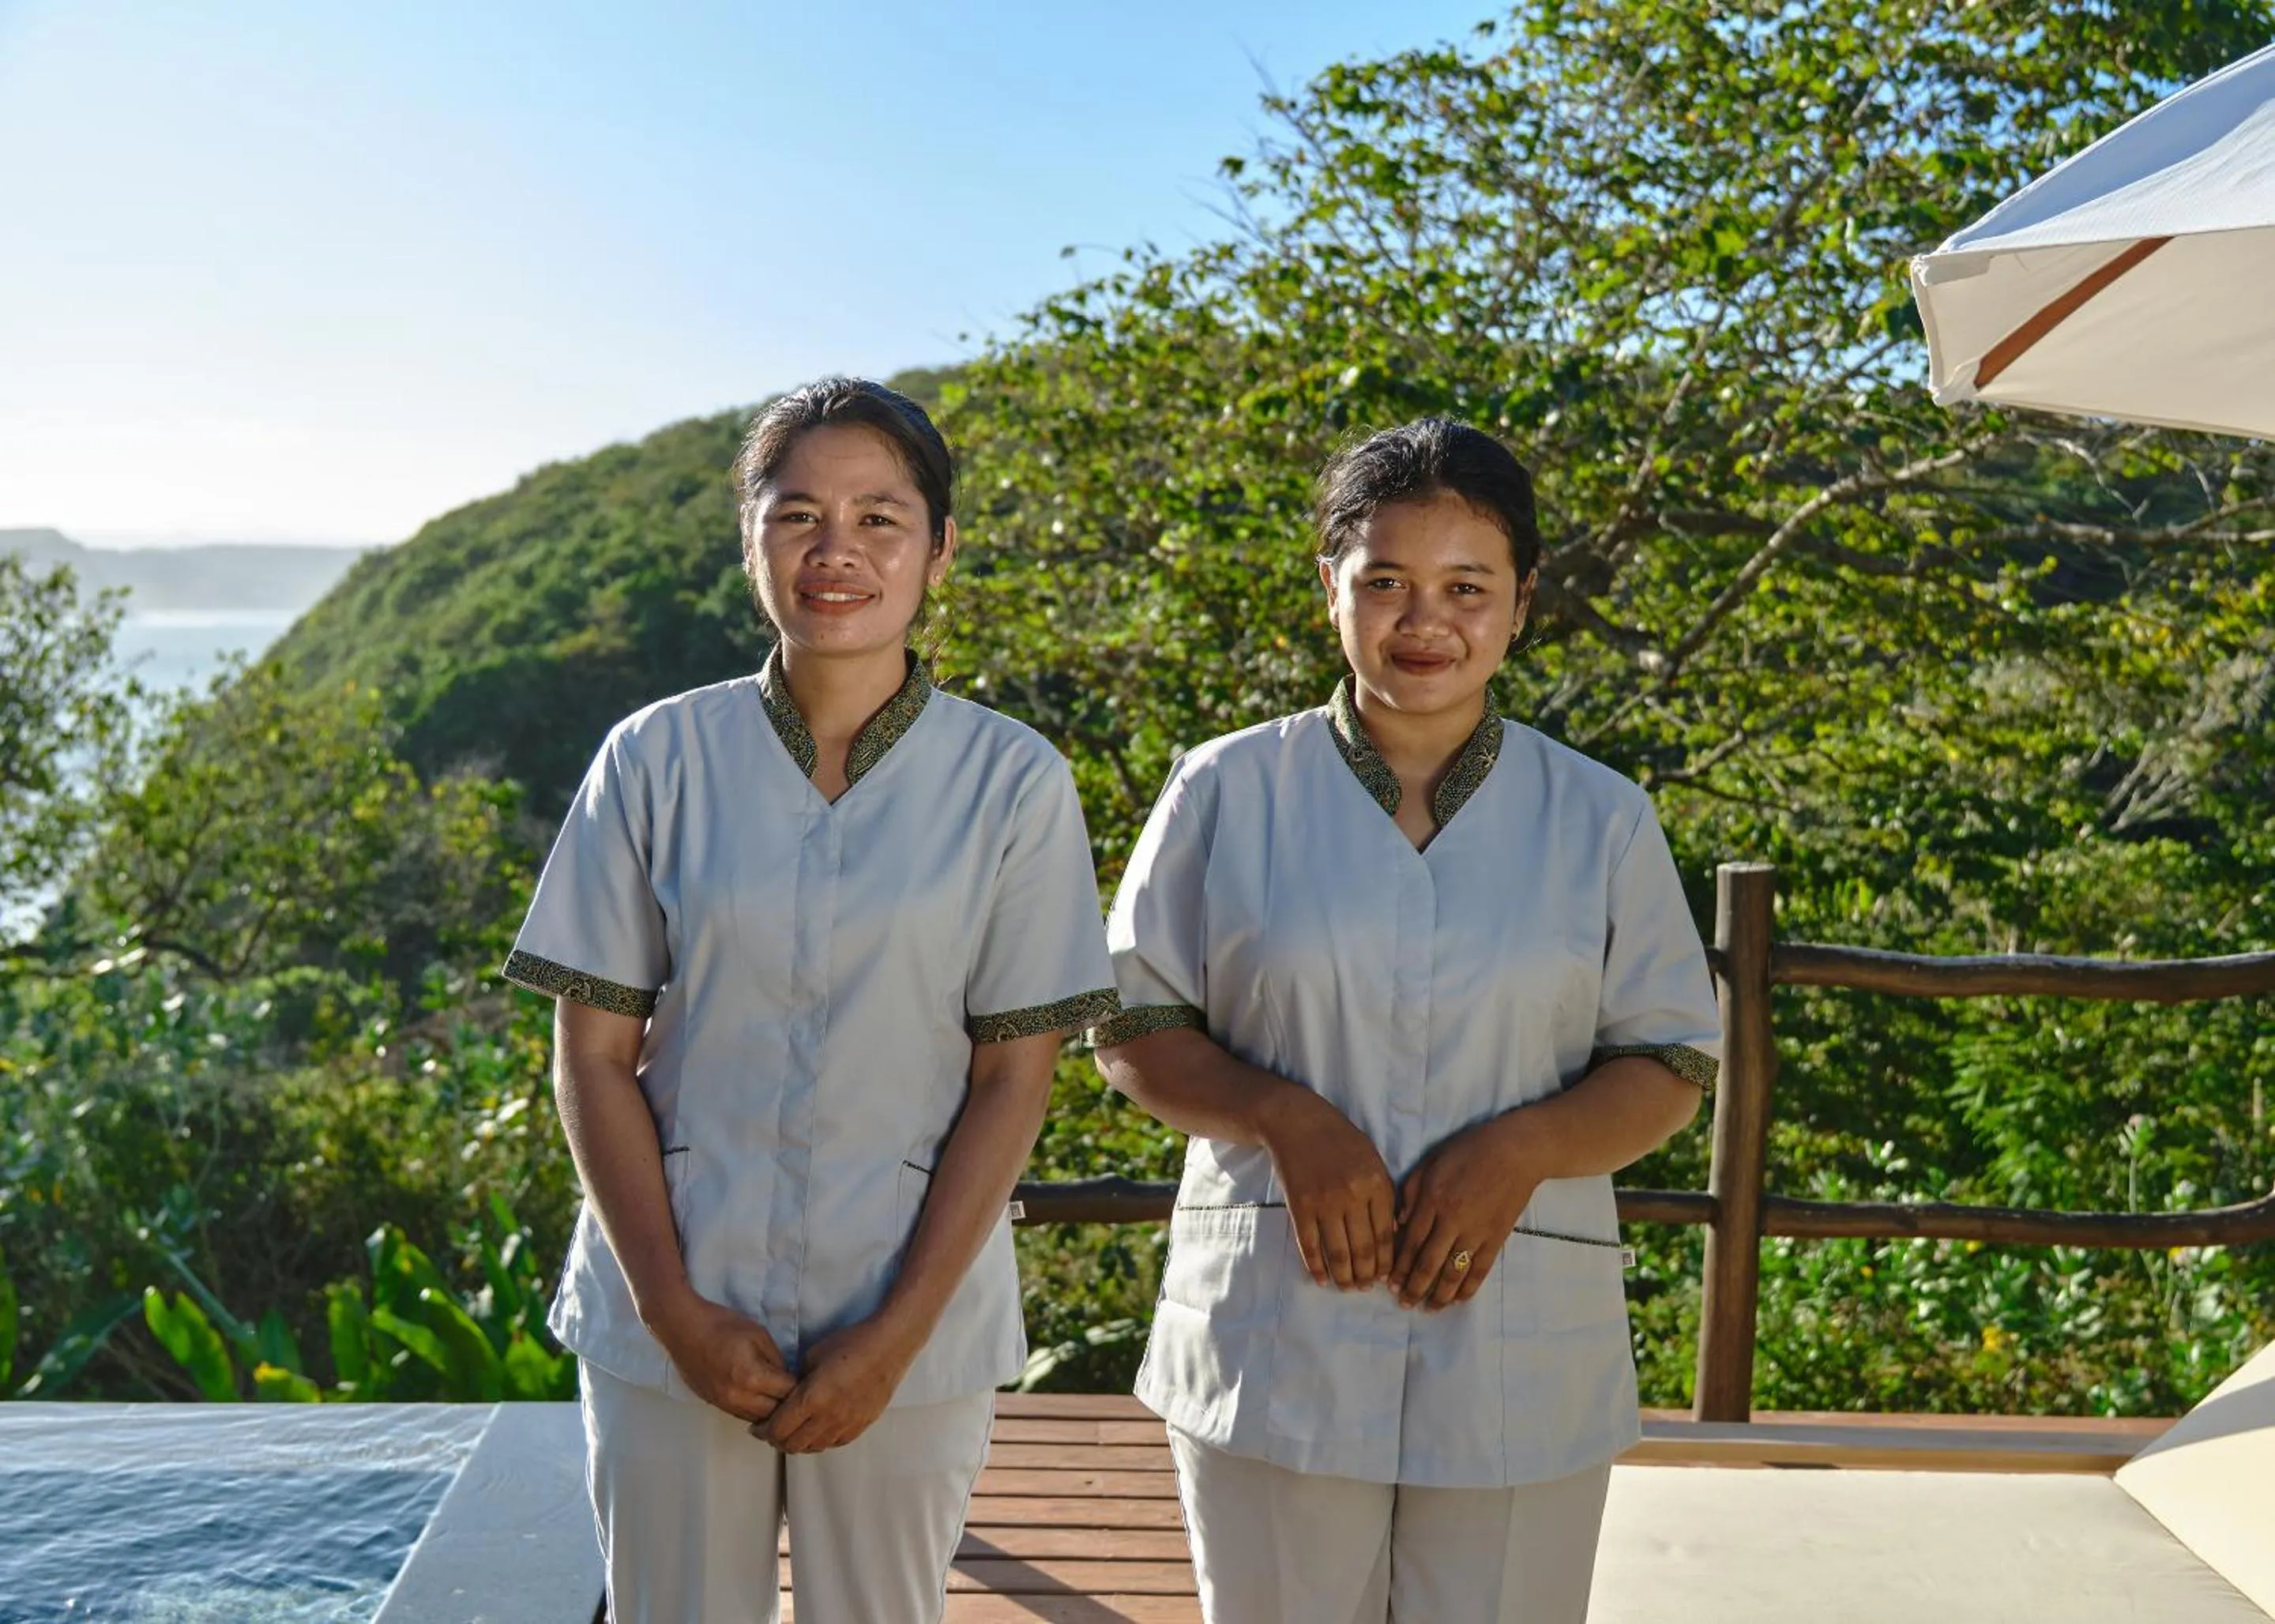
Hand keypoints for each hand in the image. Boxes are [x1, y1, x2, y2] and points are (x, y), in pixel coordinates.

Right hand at [646, 1287, 796, 1423]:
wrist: (683, 1329)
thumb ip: (777, 1359)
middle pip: (774, 1414)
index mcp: (752, 1377)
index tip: (808, 1381)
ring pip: (757, 1419)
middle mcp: (738, 1398)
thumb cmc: (722, 1325)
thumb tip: (787, 1377)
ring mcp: (724, 1404)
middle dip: (788, 1404)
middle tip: (798, 1392)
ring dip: (771, 1412)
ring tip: (780, 1397)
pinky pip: (741, 1415)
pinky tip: (761, 1398)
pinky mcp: (714, 1404)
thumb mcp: (759, 1334)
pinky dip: (754, 1410)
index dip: (801, 1388)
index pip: (787, 1393)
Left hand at [758, 1312, 925, 1453]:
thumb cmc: (850, 1343)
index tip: (756, 1426)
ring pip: (814, 1447)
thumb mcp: (813, 1355)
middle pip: (792, 1445)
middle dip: (776, 1439)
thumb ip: (796, 1380)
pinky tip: (817, 1429)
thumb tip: (787, 1394)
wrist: (889, 1345)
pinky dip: (820, 1441)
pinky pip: (834, 1443)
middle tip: (771, 1430)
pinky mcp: (862, 1425)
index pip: (778, 1429)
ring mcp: (847, 1424)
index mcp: (813, 1398)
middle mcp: (829, 1417)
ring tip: (793, 1430)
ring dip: (799, 1442)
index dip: (762, 1431)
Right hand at [1257, 1084, 1397, 1290]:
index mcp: (1376, 1184)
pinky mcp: (1299, 1206)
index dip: (1386, 1263)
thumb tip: (1394, 1234)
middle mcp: (1352, 1196)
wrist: (1297, 1121)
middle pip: (1363, 1249)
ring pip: (1337, 1253)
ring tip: (1347, 1287)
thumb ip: (1385, 1195)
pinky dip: (1316, 1267)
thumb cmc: (1341, 1140)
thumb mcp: (1372, 1160)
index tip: (1386, 1277)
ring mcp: (1324, 1202)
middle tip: (1366, 1288)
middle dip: (1367, 1275)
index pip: (1385, 1236)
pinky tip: (1321, 1279)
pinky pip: (1309, 1245)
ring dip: (1344, 1277)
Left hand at [1391, 1113, 1542, 1310]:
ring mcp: (1477, 1231)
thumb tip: (1398, 1224)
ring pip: (1454, 1271)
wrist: (1515, 1151)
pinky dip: (1468, 1287)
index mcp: (1433, 1200)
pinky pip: (1480, 1269)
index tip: (1389, 1284)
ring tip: (1428, 1308)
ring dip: (1439, 1294)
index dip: (1400, 1266)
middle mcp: (1452, 1220)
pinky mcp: (1497, 1237)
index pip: (1412, 1242)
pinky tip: (1457, 1300)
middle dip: (1414, 1287)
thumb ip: (1411, 1192)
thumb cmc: (1468, 1151)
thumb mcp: (1431, 1163)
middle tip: (1403, 1304)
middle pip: (1429, 1262)